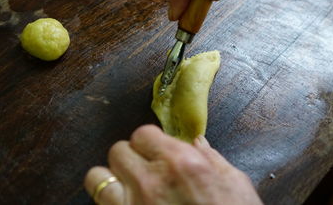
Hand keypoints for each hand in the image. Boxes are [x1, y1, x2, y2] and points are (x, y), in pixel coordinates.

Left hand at [84, 125, 262, 204]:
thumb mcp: (234, 183)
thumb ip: (212, 158)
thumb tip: (198, 142)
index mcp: (181, 162)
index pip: (143, 134)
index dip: (149, 141)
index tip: (156, 150)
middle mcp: (151, 180)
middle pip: (118, 150)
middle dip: (131, 156)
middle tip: (144, 167)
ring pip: (97, 176)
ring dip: (110, 177)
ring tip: (126, 185)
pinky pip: (100, 204)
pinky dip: (108, 200)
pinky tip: (126, 204)